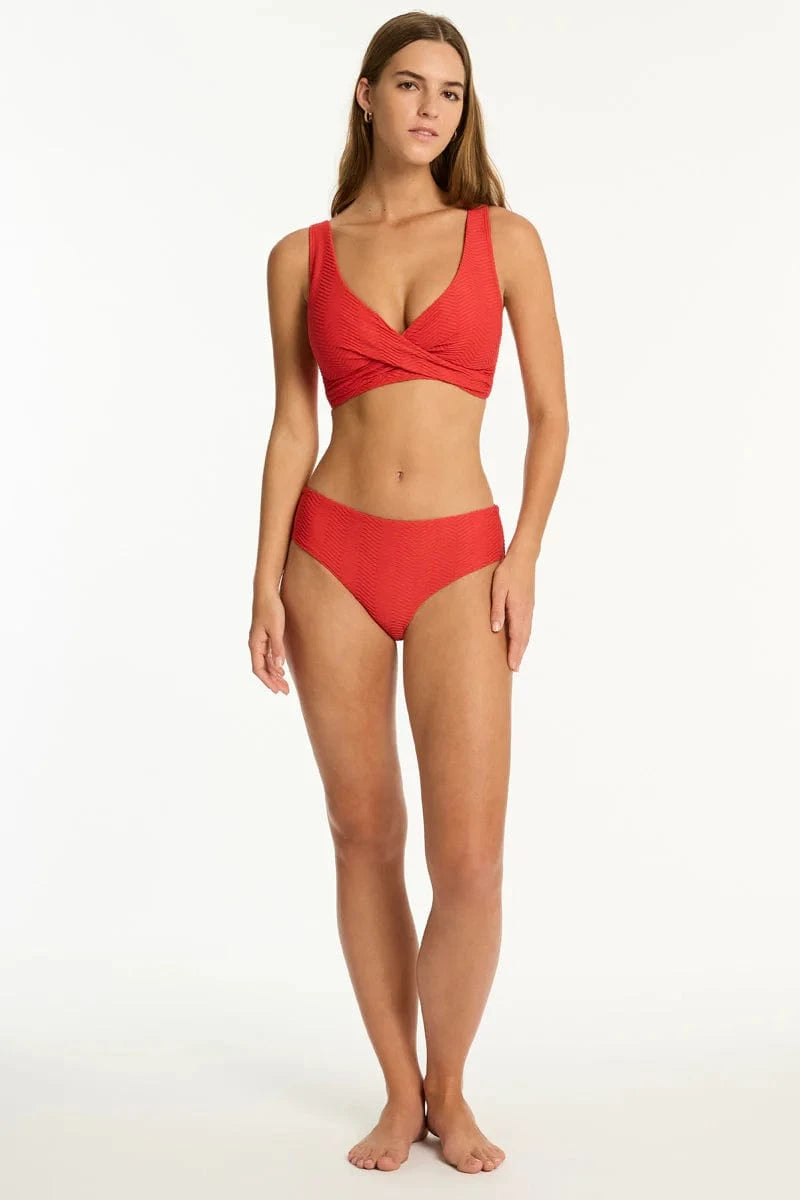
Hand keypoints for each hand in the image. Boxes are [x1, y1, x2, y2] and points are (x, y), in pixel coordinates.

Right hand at [249, 592, 289, 694]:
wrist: (267, 592)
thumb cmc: (271, 608)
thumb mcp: (276, 628)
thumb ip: (277, 647)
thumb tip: (278, 666)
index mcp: (255, 644)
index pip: (258, 669)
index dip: (267, 681)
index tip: (277, 691)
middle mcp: (255, 644)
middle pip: (262, 668)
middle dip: (273, 681)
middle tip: (285, 691)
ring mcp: (260, 640)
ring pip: (265, 662)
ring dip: (274, 674)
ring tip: (285, 684)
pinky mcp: (265, 636)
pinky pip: (268, 655)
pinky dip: (274, 664)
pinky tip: (282, 669)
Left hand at [489, 551, 534, 671]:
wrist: (523, 557)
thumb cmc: (507, 572)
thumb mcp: (498, 589)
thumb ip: (497, 610)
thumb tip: (495, 630)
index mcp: (518, 610)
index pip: (517, 637)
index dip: (514, 653)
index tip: (513, 668)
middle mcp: (526, 612)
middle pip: (524, 638)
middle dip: (519, 654)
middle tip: (515, 670)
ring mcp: (529, 609)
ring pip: (526, 633)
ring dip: (522, 647)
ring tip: (517, 659)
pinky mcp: (528, 605)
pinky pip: (527, 625)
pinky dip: (524, 637)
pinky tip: (520, 639)